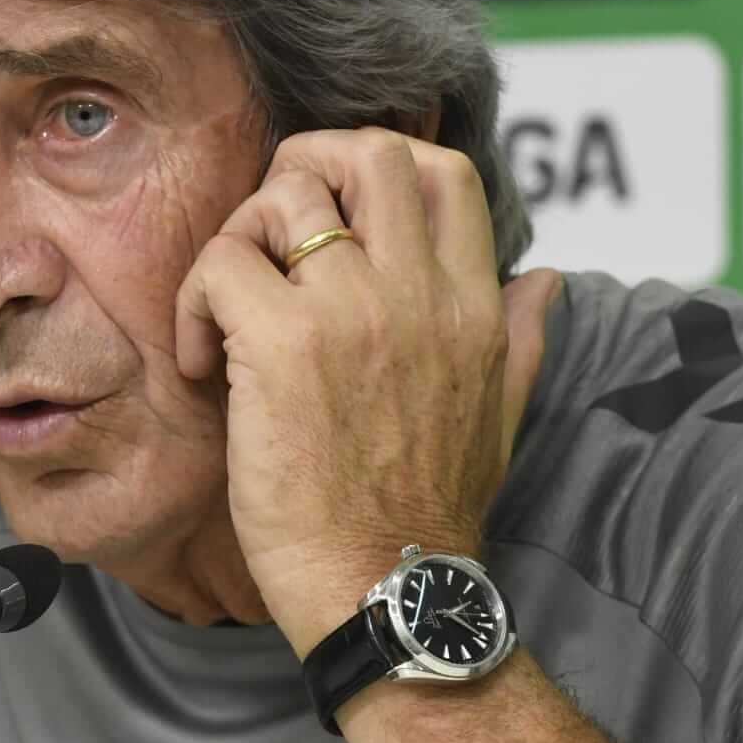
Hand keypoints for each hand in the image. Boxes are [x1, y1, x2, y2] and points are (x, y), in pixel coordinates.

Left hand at [174, 128, 561, 652]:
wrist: (386, 592)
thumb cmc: (428, 514)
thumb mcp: (502, 417)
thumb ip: (522, 336)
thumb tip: (546, 276)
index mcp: (476, 307)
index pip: (447, 171)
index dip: (379, 166)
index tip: (336, 218)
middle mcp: (421, 294)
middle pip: (369, 150)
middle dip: (305, 168)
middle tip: (270, 237)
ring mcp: (353, 311)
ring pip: (284, 197)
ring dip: (242, 239)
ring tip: (228, 310)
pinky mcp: (283, 344)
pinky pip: (223, 262)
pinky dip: (195, 301)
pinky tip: (201, 361)